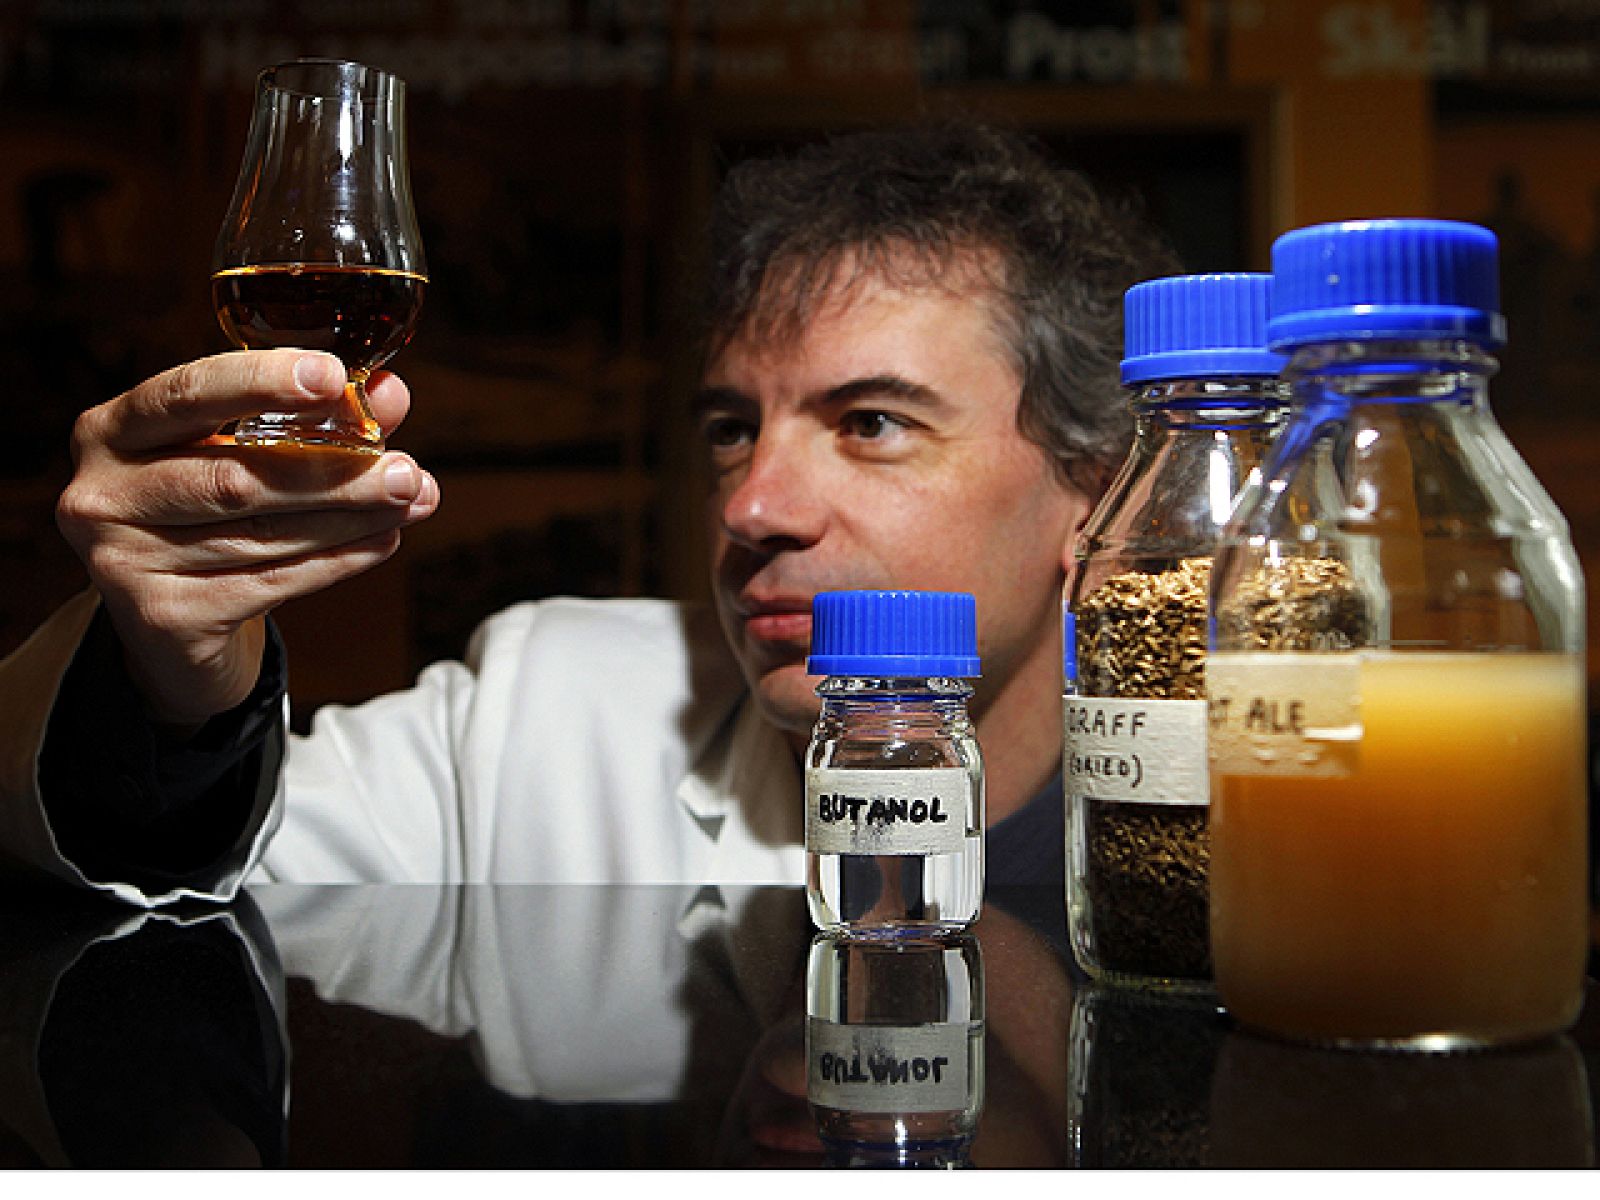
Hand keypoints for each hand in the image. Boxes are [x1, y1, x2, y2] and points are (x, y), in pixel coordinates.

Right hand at [56, 349, 438, 730]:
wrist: (173, 627)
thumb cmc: (208, 518)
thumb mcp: (247, 457)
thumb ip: (314, 420)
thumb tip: (390, 393)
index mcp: (113, 430)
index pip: (188, 394)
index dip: (261, 382)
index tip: (333, 375)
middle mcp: (103, 492)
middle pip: (236, 476)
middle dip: (334, 469)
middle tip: (405, 469)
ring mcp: (122, 560)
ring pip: (261, 532)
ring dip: (350, 517)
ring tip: (413, 501)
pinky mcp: (163, 616)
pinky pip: (270, 583)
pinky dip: (336, 560)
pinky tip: (383, 541)